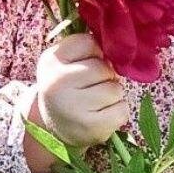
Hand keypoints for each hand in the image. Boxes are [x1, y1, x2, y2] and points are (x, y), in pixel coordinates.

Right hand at [34, 32, 129, 149]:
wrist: (54, 129)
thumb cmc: (67, 87)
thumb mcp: (65, 62)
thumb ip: (86, 48)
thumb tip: (118, 47)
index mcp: (51, 61)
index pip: (90, 43)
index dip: (95, 53)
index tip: (85, 64)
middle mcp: (57, 83)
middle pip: (104, 68)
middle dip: (105, 76)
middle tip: (91, 87)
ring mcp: (73, 108)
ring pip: (115, 89)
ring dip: (112, 94)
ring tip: (95, 102)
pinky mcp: (90, 128)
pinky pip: (122, 110)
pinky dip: (118, 111)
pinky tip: (102, 115)